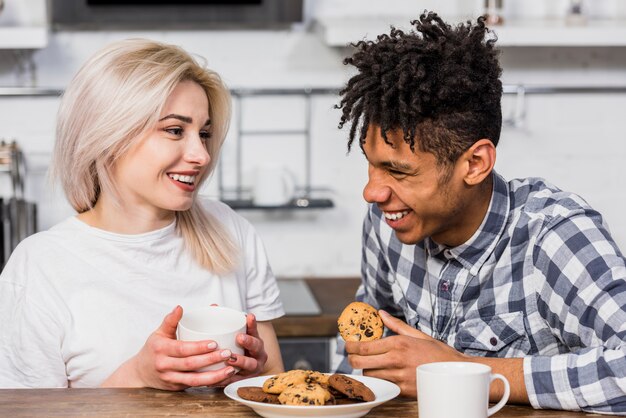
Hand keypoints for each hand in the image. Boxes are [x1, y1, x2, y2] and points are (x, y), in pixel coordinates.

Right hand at [105, 306, 236, 389]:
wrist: (139, 372)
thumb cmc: (153, 349)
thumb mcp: (158, 333)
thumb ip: (171, 320)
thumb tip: (180, 307)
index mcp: (161, 349)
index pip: (182, 349)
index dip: (198, 347)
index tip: (214, 343)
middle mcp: (165, 365)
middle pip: (190, 364)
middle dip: (210, 360)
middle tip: (227, 353)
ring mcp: (170, 379)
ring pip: (194, 380)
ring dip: (214, 376)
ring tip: (230, 369)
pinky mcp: (176, 388)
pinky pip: (194, 386)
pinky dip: (209, 383)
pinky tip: (223, 378)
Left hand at [218, 313, 268, 384]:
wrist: (245, 372)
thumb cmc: (237, 349)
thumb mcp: (236, 336)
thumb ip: (226, 322)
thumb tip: (213, 306)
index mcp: (255, 341)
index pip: (255, 330)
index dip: (252, 324)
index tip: (249, 316)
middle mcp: (257, 354)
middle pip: (257, 347)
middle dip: (249, 342)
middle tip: (240, 337)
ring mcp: (253, 368)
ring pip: (250, 365)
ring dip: (240, 362)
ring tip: (230, 360)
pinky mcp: (245, 380)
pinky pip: (238, 380)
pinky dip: (228, 378)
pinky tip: (218, 378)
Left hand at [345, 310, 467, 396]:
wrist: (456, 373)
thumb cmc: (438, 353)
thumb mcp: (417, 335)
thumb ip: (396, 325)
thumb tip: (381, 314)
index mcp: (398, 344)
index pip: (364, 346)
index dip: (351, 346)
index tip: (348, 344)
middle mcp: (396, 360)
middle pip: (361, 362)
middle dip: (352, 359)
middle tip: (352, 356)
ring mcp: (398, 377)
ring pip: (370, 375)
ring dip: (366, 370)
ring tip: (370, 364)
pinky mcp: (402, 390)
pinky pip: (382, 385)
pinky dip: (378, 381)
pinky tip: (381, 375)